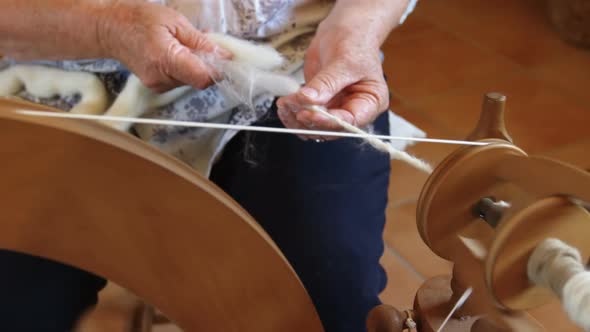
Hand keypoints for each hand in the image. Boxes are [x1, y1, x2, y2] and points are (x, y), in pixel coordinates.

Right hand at [97, 1, 230, 91]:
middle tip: (201, 43)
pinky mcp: (157, 86)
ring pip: (191, 80)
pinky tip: (176, 52)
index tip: (225, 59)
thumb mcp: (175, 21)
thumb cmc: (139, 19)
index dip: (217, 70)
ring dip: (195, 64)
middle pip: (199, 80)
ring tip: (183, 44)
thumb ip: (201, 42)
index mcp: (166, 60)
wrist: (110, 29)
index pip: (203, 78)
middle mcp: (161, 78)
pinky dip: (185, 67)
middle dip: (206, 63)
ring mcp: (158, 85)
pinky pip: (181, 80)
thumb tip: (225, 55)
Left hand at [276, 24, 389, 139]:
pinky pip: (305, 118)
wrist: (344, 30)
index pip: (350, 122)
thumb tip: (308, 100)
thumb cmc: (354, 43)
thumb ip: (326, 83)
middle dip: (309, 120)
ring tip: (284, 104)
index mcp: (371, 103)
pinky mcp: (319, 105)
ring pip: (315, 127)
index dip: (328, 122)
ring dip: (297, 120)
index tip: (308, 114)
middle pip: (330, 129)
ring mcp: (335, 109)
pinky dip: (292, 114)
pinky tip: (284, 105)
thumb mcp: (344, 62)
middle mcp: (353, 110)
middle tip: (292, 106)